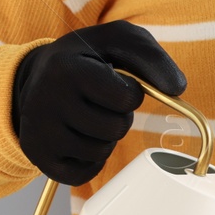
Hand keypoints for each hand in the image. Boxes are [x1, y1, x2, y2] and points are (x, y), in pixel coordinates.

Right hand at [10, 20, 186, 186]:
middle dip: (118, 115)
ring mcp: (41, 134)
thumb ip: (152, 57)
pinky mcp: (41, 159)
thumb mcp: (117, 41)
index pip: (126, 97)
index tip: (114, 81)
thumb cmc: (86, 58)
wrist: (36, 76)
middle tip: (98, 100)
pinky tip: (77, 135)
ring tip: (87, 115)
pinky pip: (86, 173)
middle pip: (116, 128)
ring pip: (102, 152)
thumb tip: (178, 88)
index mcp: (65, 68)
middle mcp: (45, 101)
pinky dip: (90, 158)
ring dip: (105, 136)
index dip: (130, 92)